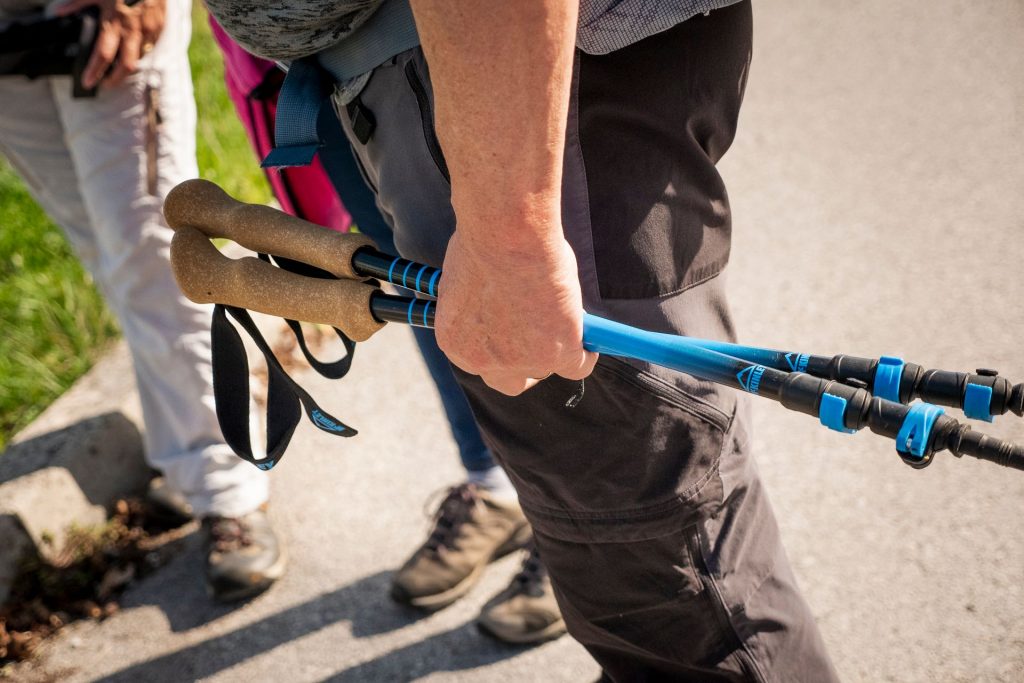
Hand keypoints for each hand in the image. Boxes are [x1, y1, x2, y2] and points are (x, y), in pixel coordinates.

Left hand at [56, 0, 165, 88]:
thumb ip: (78, 3)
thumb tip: (58, 12)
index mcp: (114, 23)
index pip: (103, 55)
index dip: (94, 71)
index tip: (88, 82)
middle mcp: (132, 31)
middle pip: (125, 66)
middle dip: (115, 79)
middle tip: (106, 85)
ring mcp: (148, 31)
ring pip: (139, 58)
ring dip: (128, 66)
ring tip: (118, 69)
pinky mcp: (159, 27)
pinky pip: (150, 46)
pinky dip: (140, 51)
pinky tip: (133, 50)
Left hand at [435, 222, 597, 395]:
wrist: (505, 235)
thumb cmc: (483, 240)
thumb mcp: (469, 278)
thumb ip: (482, 303)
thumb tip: (502, 297)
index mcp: (455, 342)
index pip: (480, 362)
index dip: (500, 349)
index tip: (514, 335)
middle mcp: (483, 361)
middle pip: (510, 381)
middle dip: (525, 367)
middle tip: (540, 344)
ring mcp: (521, 361)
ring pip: (545, 369)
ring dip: (555, 352)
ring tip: (564, 323)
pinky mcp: (557, 355)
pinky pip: (579, 366)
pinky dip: (587, 355)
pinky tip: (590, 339)